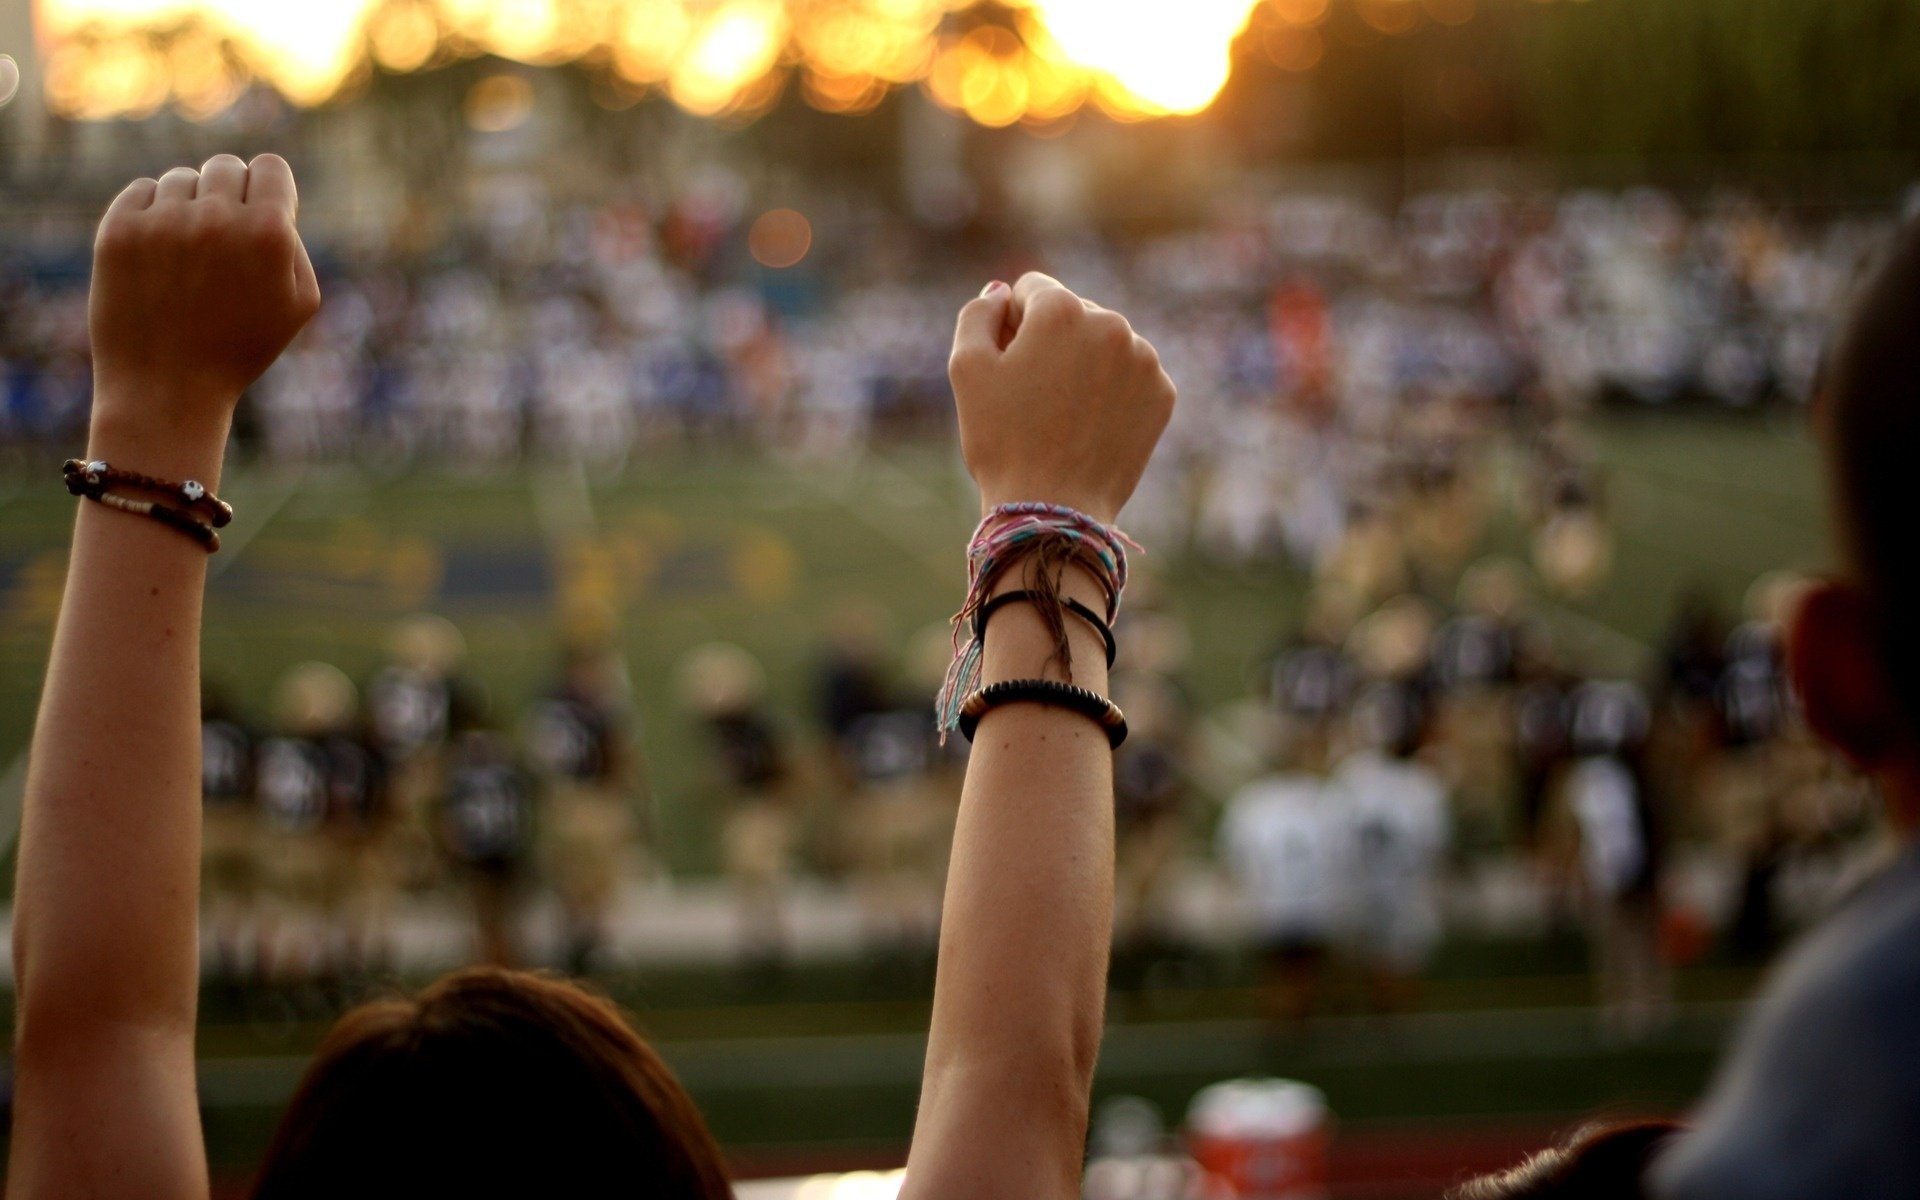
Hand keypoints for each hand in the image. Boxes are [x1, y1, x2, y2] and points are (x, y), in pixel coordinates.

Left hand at [88, 153, 320, 447]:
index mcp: (269, 234)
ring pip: (182, 179)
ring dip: (188, 208)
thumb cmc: (239, 349)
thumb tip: (271, 202)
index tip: (259, 213)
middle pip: (225, 167)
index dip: (268, 189)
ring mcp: (163, 222)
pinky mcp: (119, 230)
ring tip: (187, 257)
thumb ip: (293, 242)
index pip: (271, 167)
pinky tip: (158, 256)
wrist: (167, 388)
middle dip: (228, 196)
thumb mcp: (298, 305)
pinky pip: (142, 191)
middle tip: (222, 241)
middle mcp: (217, 219)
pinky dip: (152, 215)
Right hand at [949, 272, 1175, 524]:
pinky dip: (1112, 392)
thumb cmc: (1002, 439)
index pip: (1031, 289)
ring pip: (1105, 343)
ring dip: (1085, 363)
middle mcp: (1111, 323)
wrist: (1054, 508)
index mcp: (1061, 309)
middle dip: (1052, 341)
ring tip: (1064, 413)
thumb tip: (1001, 291)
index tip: (1009, 365)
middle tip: (1035, 396)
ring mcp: (1144, 359)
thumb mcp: (967, 369)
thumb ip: (978, 314)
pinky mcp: (1162, 393)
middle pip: (1072, 313)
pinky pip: (1130, 375)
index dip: (1011, 325)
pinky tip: (1092, 424)